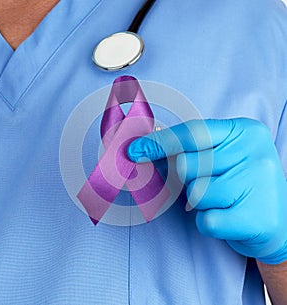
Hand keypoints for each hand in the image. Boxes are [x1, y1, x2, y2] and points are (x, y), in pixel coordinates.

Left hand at [128, 118, 286, 263]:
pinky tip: (228, 218)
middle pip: (186, 165)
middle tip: (206, 183)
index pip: (191, 133)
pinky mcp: (255, 218)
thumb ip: (191, 150)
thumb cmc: (242, 183)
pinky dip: (208, 222)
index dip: (159, 143)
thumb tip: (145, 149)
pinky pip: (205, 220)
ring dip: (199, 202)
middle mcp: (255, 153)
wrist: (280, 220)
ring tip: (223, 201)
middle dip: (186, 179)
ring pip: (194, 193)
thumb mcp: (223, 157)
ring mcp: (257, 184)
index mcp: (245, 132)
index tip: (134, 150)